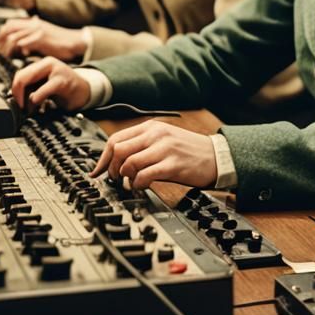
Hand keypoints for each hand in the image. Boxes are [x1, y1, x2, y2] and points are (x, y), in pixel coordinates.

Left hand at [0, 16, 86, 60]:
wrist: (76, 41)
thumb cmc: (61, 42)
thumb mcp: (44, 36)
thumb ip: (32, 39)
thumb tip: (20, 47)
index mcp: (33, 23)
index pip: (10, 24)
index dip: (2, 34)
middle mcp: (33, 25)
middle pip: (8, 28)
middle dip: (1, 41)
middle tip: (0, 52)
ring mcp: (37, 31)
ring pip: (13, 36)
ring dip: (8, 48)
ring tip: (9, 56)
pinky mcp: (41, 39)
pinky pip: (23, 43)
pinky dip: (19, 50)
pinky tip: (20, 56)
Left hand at [10, 57, 89, 111]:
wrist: (85, 91)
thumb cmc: (64, 89)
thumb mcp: (45, 84)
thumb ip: (32, 86)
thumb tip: (13, 95)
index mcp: (43, 63)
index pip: (20, 74)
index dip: (14, 90)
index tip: (17, 102)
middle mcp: (48, 63)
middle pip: (21, 76)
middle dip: (17, 94)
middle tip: (20, 107)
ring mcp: (56, 70)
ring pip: (28, 81)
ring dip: (25, 99)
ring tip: (30, 108)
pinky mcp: (62, 81)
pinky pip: (42, 90)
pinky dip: (36, 99)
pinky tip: (38, 105)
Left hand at [91, 120, 216, 190]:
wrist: (216, 156)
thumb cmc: (188, 151)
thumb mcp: (163, 140)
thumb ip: (142, 145)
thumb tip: (116, 160)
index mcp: (152, 127)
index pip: (116, 139)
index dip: (103, 159)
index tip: (98, 172)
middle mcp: (156, 135)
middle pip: (119, 150)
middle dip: (112, 169)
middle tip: (117, 179)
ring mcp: (165, 148)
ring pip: (129, 163)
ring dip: (125, 178)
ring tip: (131, 183)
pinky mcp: (173, 164)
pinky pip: (144, 175)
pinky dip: (137, 184)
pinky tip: (142, 186)